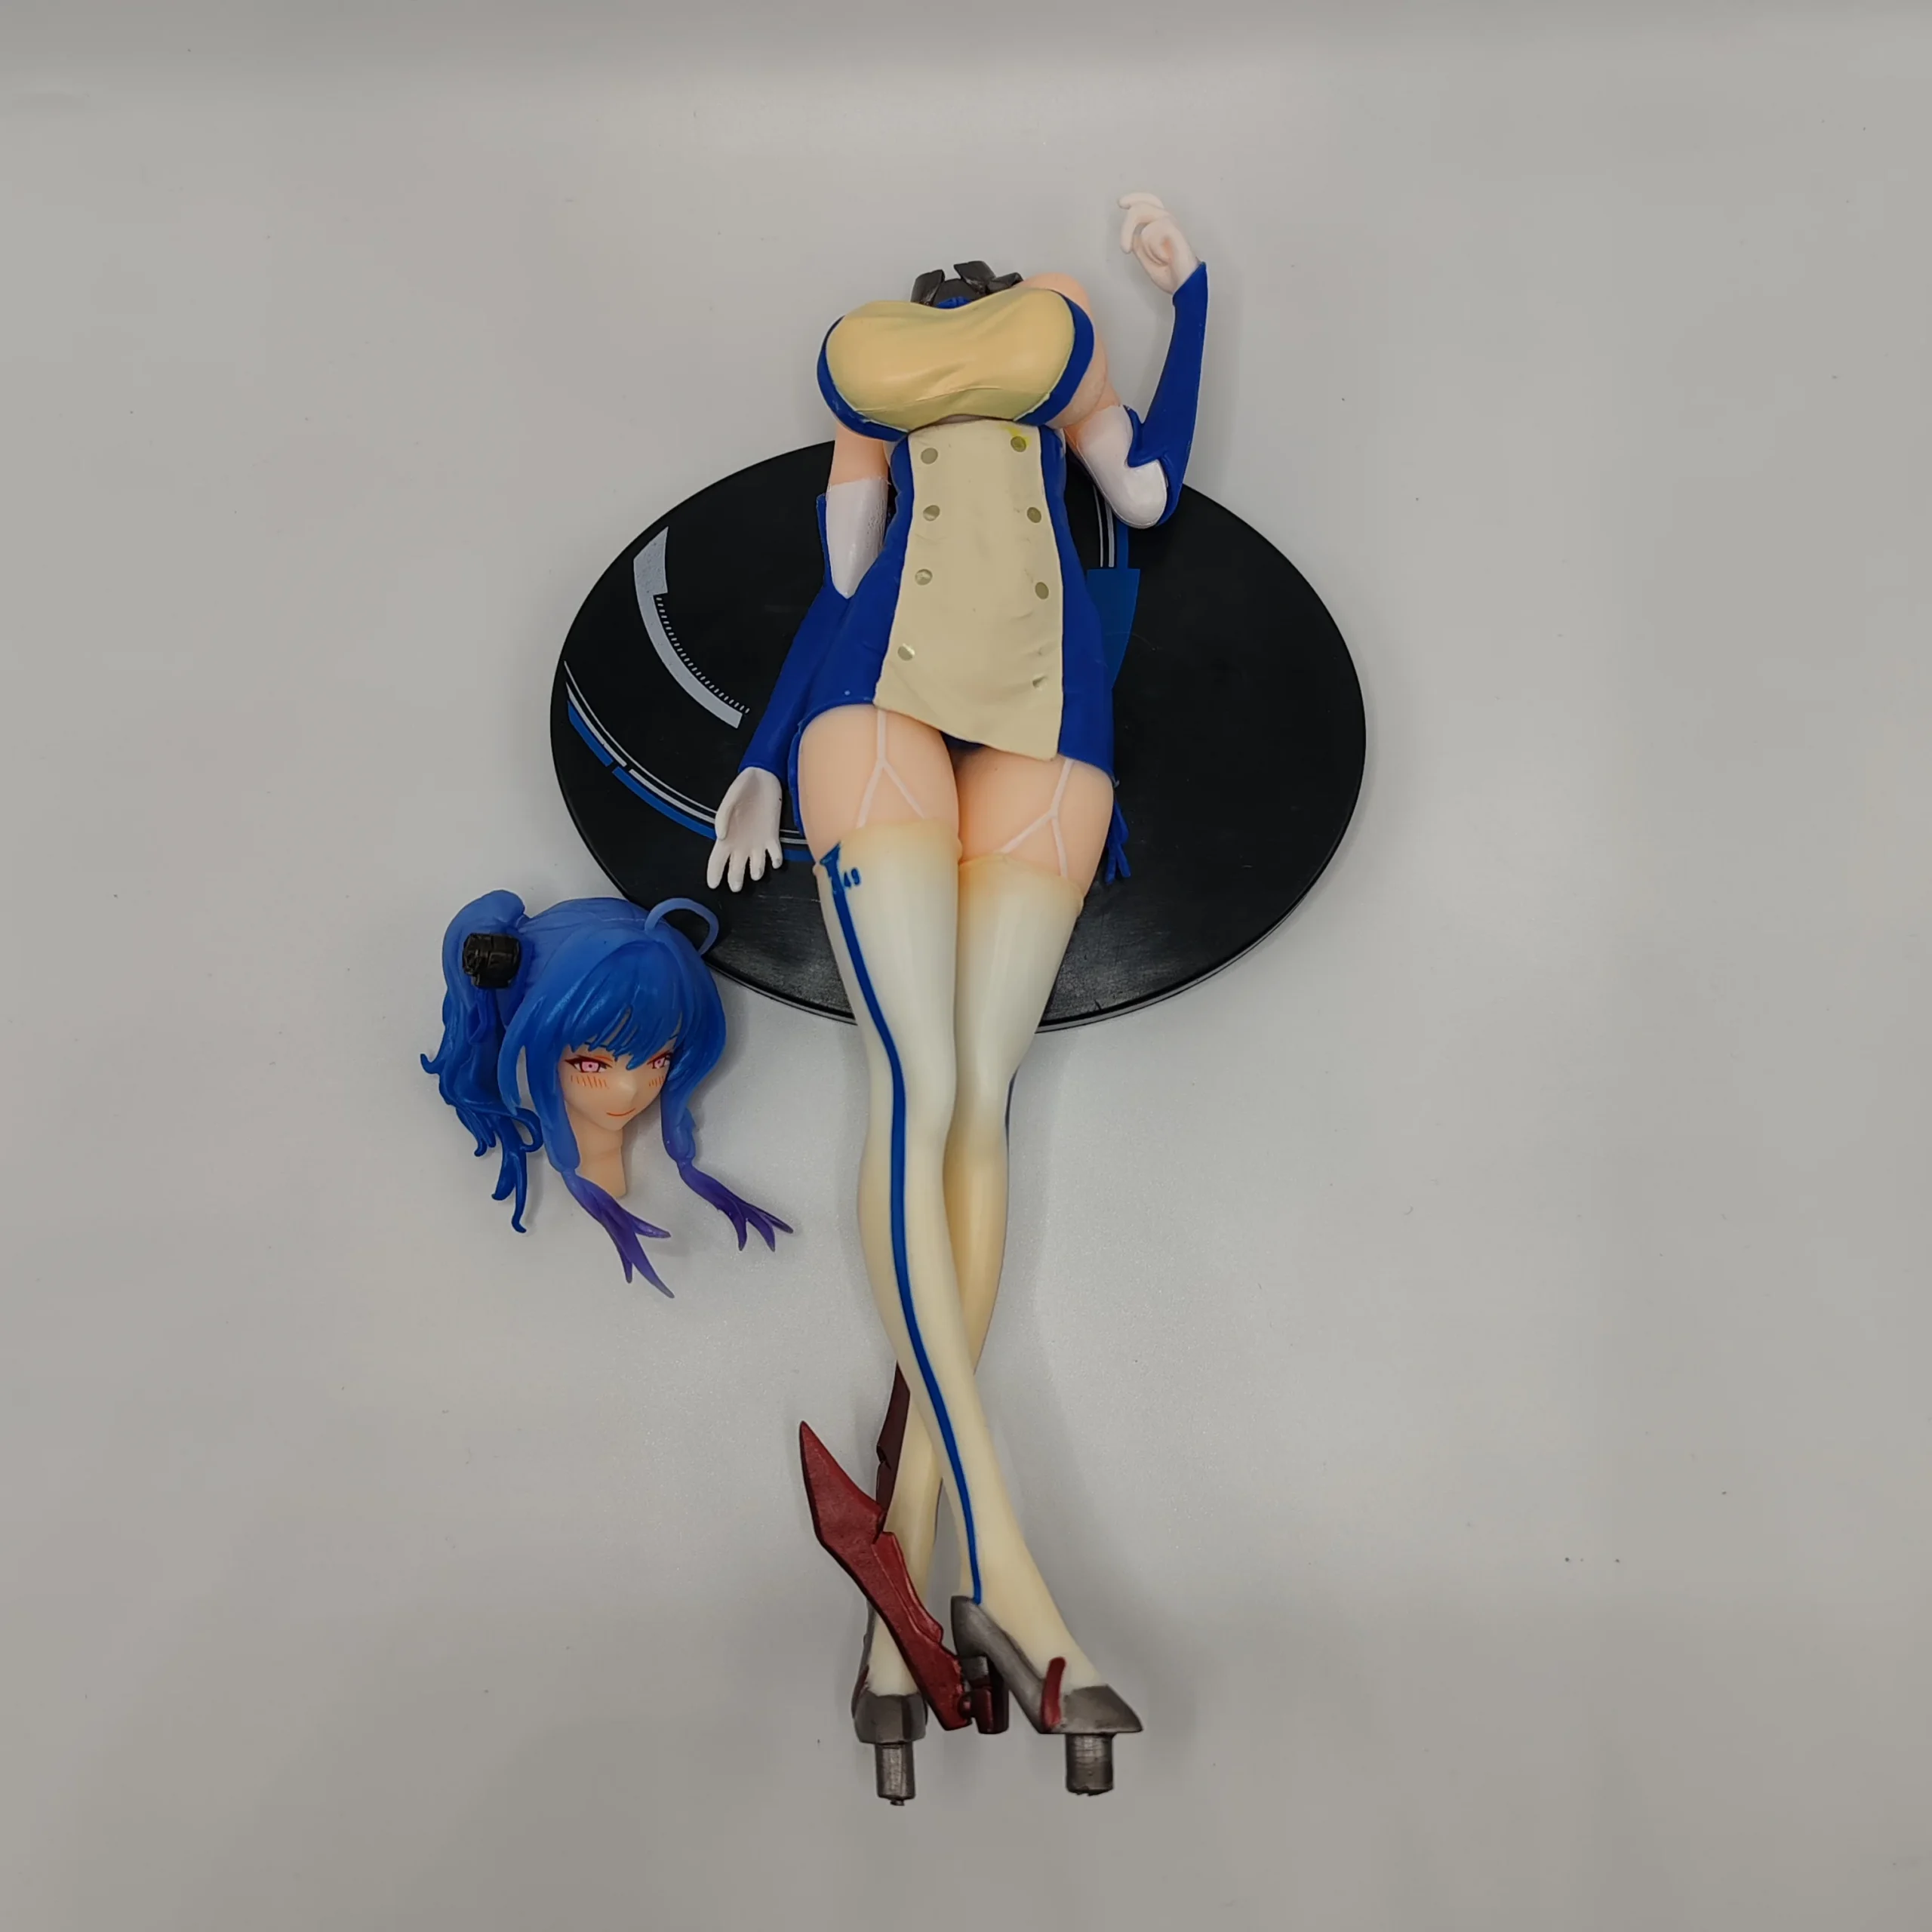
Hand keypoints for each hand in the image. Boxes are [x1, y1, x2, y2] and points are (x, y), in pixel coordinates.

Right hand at [707, 766, 783, 891]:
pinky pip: (775, 854)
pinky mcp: (773, 836)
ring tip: (756, 873)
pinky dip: (776, 859)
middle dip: (735, 879)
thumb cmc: (742, 788)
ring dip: (757, 871)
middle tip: (736, 887)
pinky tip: (776, 860)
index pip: (717, 860)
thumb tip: (720, 836)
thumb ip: (722, 818)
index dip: (714, 873)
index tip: (712, 884)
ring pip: (757, 866)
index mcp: (727, 838)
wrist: (763, 778)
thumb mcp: (729, 801)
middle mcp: (741, 844)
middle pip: (736, 869)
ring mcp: (758, 842)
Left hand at [1118, 192, 1199, 294]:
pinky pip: (1151, 233)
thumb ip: (1139, 243)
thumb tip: (1134, 234)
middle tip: (1125, 249)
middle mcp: (1166, 219)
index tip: (1121, 203)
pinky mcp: (1174, 229)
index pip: (1147, 202)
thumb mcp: (1145, 257)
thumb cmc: (1169, 273)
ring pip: (1145, 222)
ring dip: (1144, 247)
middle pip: (1140, 207)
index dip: (1134, 199)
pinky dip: (1154, 251)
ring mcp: (1171, 223)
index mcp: (1160, 224)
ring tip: (1157, 261)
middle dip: (1127, 227)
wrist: (1184, 285)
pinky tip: (1165, 259)